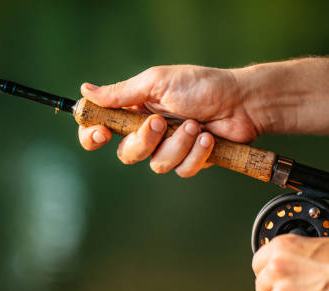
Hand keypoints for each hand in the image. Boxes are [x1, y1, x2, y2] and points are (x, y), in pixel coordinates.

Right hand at [78, 65, 261, 176]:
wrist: (242, 102)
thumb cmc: (202, 85)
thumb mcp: (158, 82)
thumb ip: (122, 92)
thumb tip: (86, 91)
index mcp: (136, 109)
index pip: (102, 128)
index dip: (93, 136)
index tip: (101, 134)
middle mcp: (149, 131)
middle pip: (126, 154)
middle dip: (144, 141)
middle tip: (160, 123)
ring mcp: (169, 147)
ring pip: (157, 165)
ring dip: (177, 145)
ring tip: (195, 125)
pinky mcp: (189, 161)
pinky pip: (181, 170)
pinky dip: (196, 154)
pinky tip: (208, 139)